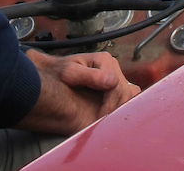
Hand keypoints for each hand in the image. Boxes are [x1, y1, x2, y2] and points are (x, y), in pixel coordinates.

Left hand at [15, 50, 139, 134]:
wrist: (54, 76)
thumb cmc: (59, 73)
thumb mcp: (69, 73)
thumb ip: (88, 76)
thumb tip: (112, 81)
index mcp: (104, 59)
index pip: (116, 85)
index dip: (110, 103)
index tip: (101, 117)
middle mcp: (113, 66)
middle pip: (124, 91)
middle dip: (115, 108)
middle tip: (103, 122)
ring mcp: (116, 75)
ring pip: (129, 95)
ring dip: (120, 108)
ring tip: (108, 120)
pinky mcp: (116, 86)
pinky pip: (128, 97)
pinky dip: (123, 106)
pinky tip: (113, 116)